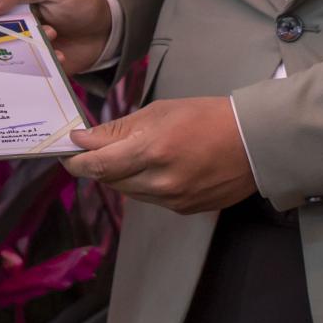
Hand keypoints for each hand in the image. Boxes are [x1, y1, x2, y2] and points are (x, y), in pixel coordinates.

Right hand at [0, 0, 112, 74]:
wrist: (106, 28)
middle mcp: (6, 25)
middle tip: (9, 35)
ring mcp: (19, 48)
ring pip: (1, 60)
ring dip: (20, 54)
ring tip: (50, 36)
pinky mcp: (32, 68)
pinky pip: (23, 76)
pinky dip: (35, 72)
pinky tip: (56, 59)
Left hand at [64, 96, 255, 214]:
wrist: (254, 142)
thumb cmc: (206, 116)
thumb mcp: (160, 112)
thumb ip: (119, 129)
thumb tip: (85, 138)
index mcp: (153, 151)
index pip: (99, 166)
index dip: (76, 161)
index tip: (67, 151)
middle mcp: (160, 182)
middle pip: (110, 181)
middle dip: (97, 165)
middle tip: (92, 149)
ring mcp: (173, 200)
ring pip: (128, 192)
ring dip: (119, 175)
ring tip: (127, 154)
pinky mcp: (184, 210)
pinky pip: (150, 199)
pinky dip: (142, 184)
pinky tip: (153, 167)